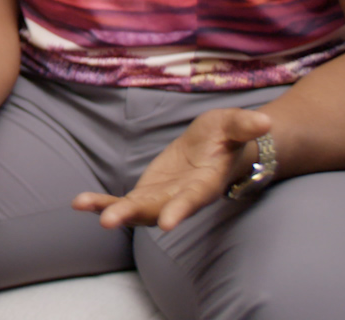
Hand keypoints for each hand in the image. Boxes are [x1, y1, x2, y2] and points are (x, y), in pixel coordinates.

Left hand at [74, 108, 270, 231]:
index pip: (192, 199)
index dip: (180, 210)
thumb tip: (265, 120)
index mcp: (205, 184)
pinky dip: (102, 202)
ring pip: (134, 209)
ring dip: (109, 209)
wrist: (216, 148)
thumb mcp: (234, 125)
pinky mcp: (145, 194)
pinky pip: (121, 200)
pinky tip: (80, 202)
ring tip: (83, 206)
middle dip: (131, 214)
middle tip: (108, 220)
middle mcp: (181, 198)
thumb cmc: (228, 136)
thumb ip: (245, 125)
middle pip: (155, 210)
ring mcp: (161, 199)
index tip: (166, 223)